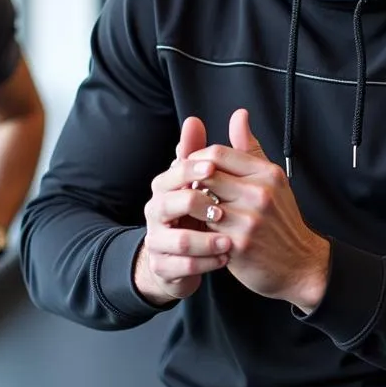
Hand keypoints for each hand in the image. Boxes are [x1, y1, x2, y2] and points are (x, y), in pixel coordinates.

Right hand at [135, 116, 231, 304]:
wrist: (180, 256)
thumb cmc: (194, 213)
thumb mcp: (198, 183)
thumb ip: (199, 153)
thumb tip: (194, 119)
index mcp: (165, 188)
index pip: (172, 173)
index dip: (190, 169)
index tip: (213, 168)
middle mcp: (156, 212)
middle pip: (166, 204)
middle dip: (196, 204)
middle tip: (223, 210)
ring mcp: (158, 241)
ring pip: (177, 240)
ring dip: (206, 240)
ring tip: (229, 241)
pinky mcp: (164, 266)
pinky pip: (183, 266)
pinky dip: (206, 263)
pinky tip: (225, 259)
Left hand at [187, 108, 329, 312]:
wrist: (300, 264)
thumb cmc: (281, 220)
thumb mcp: (272, 180)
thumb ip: (250, 148)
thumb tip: (239, 115)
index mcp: (267, 174)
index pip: (218, 153)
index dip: (197, 159)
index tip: (193, 169)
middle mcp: (260, 193)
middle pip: (206, 175)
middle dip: (189, 181)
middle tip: (185, 188)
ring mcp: (249, 219)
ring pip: (201, 202)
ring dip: (191, 205)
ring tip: (191, 208)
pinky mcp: (238, 244)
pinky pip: (204, 229)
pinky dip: (197, 227)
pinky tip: (198, 229)